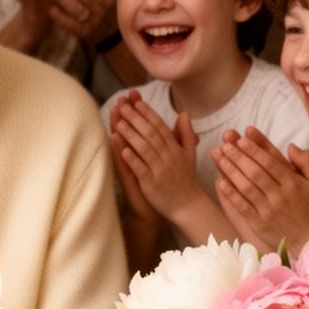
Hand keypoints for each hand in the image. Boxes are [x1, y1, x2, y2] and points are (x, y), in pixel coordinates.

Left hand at [112, 97, 204, 226]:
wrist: (188, 206)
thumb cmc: (186, 179)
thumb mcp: (190, 154)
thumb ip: (186, 133)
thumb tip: (184, 113)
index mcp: (175, 149)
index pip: (160, 126)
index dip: (148, 113)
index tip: (137, 102)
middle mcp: (168, 157)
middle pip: (151, 134)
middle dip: (136, 118)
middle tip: (123, 106)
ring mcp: (160, 170)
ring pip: (145, 149)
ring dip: (131, 135)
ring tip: (119, 123)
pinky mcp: (152, 184)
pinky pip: (141, 169)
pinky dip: (132, 159)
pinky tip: (122, 150)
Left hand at [212, 126, 308, 253]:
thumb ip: (308, 162)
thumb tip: (291, 146)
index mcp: (294, 184)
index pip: (270, 163)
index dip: (255, 150)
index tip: (242, 139)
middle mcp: (280, 196)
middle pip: (255, 172)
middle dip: (238, 156)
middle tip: (225, 144)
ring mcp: (268, 211)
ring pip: (246, 187)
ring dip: (230, 170)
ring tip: (218, 156)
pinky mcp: (258, 223)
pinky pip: (242, 206)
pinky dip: (230, 194)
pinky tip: (220, 181)